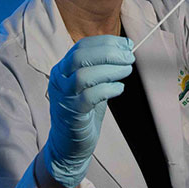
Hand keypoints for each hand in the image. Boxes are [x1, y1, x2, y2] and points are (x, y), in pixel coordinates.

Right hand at [43, 35, 133, 187]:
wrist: (69, 145)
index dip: (106, 42)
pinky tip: (119, 89)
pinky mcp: (72, 114)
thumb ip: (104, 68)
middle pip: (80, 56)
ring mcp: (63, 97)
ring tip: (127, 70)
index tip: (127, 44)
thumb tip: (126, 50)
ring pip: (83, 75)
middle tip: (129, 57)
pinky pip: (89, 96)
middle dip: (108, 52)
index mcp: (63, 69)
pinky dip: (108, 89)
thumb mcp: (92, 84)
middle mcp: (59, 80)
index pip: (82, 46)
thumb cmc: (84, 111)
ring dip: (110, 70)